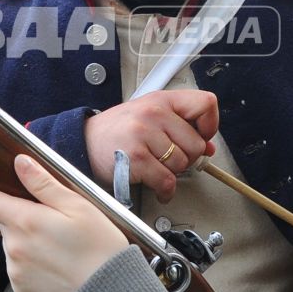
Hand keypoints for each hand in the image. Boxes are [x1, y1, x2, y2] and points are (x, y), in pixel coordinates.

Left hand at [0, 155, 129, 291]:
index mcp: (25, 222)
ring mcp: (16, 271)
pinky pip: (19, 268)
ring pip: (12, 244)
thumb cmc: (100, 248)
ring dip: (27, 240)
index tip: (0, 186)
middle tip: (52, 220)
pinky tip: (56, 264)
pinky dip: (32, 263)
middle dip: (20, 216)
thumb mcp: (78, 206)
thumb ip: (43, 183)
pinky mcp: (21, 289)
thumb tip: (19, 162)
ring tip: (59, 246)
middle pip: (2, 221)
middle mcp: (14, 247)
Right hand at [82, 89, 218, 201]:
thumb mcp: (150, 117)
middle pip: (196, 144)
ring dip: (172, 173)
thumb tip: (209, 148)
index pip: (206, 104)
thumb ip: (180, 127)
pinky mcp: (136, 158)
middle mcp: (154, 113)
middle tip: (169, 159)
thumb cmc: (118, 130)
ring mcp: (144, 134)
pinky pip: (166, 181)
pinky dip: (165, 191)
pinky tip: (158, 188)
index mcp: (162, 100)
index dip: (209, 126)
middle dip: (186, 158)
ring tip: (156, 169)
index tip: (200, 137)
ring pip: (182, 165)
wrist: (83, 142)